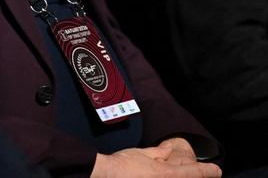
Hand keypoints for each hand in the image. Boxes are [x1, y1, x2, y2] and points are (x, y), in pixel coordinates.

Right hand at [90, 142, 221, 177]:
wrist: (107, 176)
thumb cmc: (123, 164)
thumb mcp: (143, 153)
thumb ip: (159, 153)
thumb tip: (169, 150)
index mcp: (166, 173)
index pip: (193, 172)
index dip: (208, 171)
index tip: (218, 170)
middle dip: (197, 175)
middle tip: (206, 173)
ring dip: (184, 176)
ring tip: (186, 172)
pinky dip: (169, 177)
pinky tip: (167, 173)